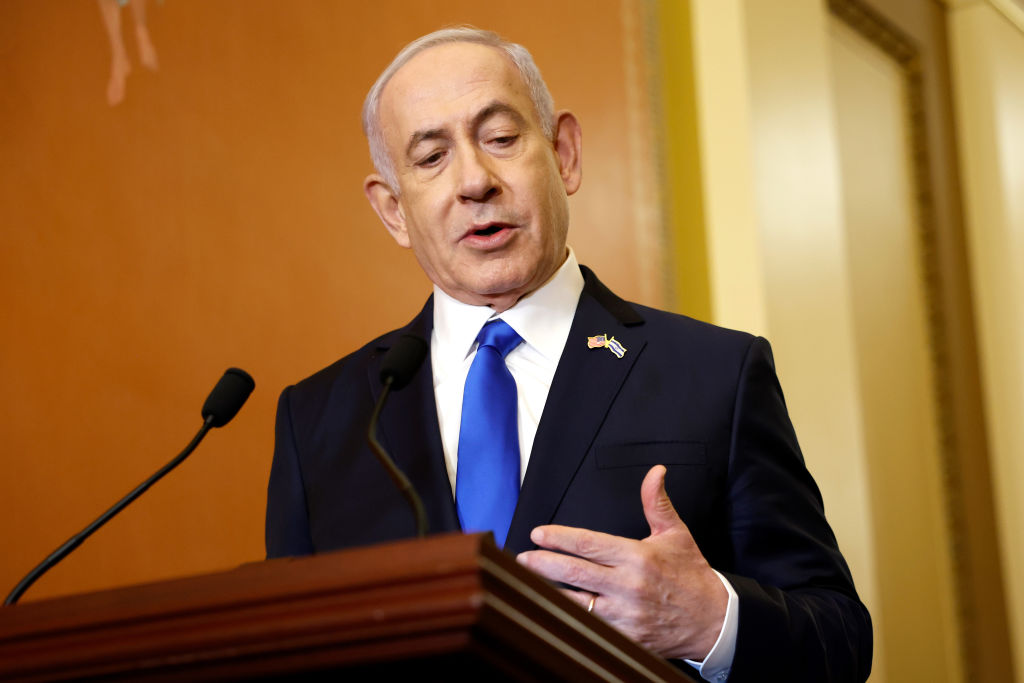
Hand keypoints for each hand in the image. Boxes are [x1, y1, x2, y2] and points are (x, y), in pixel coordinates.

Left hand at [516, 465, 727, 660]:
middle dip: (543, 563)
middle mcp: (628, 586)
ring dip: (550, 591)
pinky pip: (590, 627)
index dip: (559, 537)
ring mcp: (626, 615)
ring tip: (528, 581)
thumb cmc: (691, 574)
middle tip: (522, 557)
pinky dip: (571, 617)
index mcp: (637, 557)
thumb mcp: (675, 533)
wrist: (713, 620)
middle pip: (574, 572)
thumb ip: (656, 503)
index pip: (588, 543)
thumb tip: (655, 472)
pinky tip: (553, 608)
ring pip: (577, 602)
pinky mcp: (626, 637)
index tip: (538, 533)